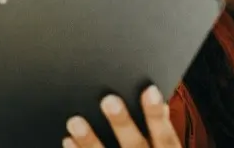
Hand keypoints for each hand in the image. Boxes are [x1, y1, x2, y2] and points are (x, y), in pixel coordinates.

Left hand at [63, 86, 179, 147]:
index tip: (150, 91)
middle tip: (109, 100)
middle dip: (122, 124)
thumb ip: (162, 134)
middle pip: (135, 146)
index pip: (165, 138)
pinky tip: (68, 140)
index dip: (157, 116)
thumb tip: (158, 102)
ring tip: (75, 121)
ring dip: (90, 141)